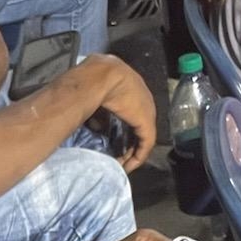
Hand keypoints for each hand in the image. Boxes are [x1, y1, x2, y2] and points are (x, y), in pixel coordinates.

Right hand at [78, 54, 157, 170]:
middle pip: (137, 125)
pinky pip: (145, 143)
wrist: (102, 75)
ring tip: (123, 164)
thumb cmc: (93, 82)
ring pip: (142, 135)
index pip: (130, 112)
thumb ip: (98, 110)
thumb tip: (95, 126)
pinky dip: (138, 156)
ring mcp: (146, 110)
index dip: (121, 128)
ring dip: (132, 150)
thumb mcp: (94, 96)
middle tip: (118, 157)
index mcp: (130, 89)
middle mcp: (142, 99)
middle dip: (128, 141)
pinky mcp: (146, 122)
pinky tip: (129, 165)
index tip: (110, 140)